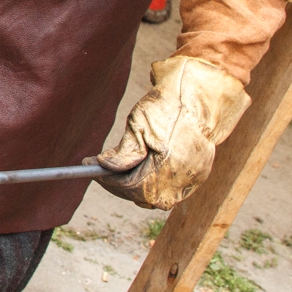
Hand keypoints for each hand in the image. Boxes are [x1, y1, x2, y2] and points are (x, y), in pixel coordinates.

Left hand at [90, 56, 250, 209]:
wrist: (202, 94)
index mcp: (166, 168)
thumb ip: (123, 153)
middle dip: (119, 184)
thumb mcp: (139, 125)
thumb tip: (104, 166)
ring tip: (122, 169)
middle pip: (142, 196)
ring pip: (157, 196)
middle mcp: (181, 180)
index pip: (129, 186)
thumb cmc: (169, 106)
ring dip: (137, 186)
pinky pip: (171, 189)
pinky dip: (155, 183)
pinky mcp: (199, 175)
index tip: (90, 166)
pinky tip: (144, 169)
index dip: (107, 179)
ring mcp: (193, 180)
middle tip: (103, 169)